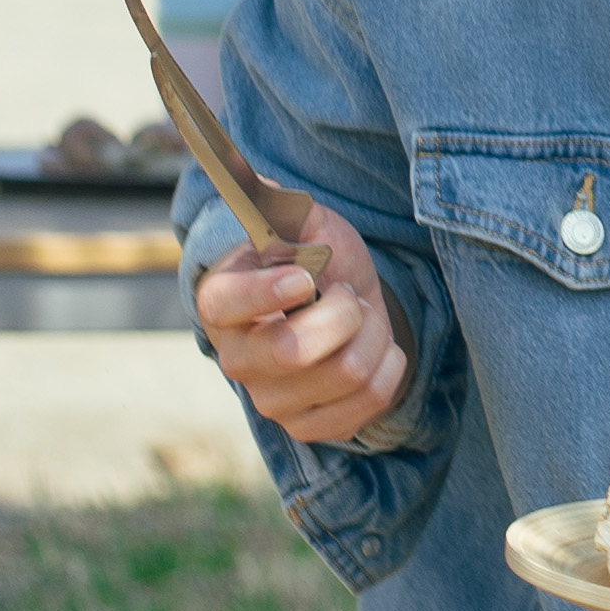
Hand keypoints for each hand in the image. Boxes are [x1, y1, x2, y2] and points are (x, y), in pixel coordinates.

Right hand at [194, 205, 407, 442]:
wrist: (346, 308)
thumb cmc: (317, 262)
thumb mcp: (304, 224)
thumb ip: (280, 203)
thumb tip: (261, 183)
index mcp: (220, 302)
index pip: (227, 305)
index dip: (266, 293)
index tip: (304, 277)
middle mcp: (236, 358)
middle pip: (294, 350)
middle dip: (343, 312)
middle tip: (346, 295)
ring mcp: (271, 400)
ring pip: (346, 373)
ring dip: (374, 334)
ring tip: (362, 318)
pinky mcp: (309, 427)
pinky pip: (369, 401)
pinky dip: (389, 366)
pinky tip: (375, 349)